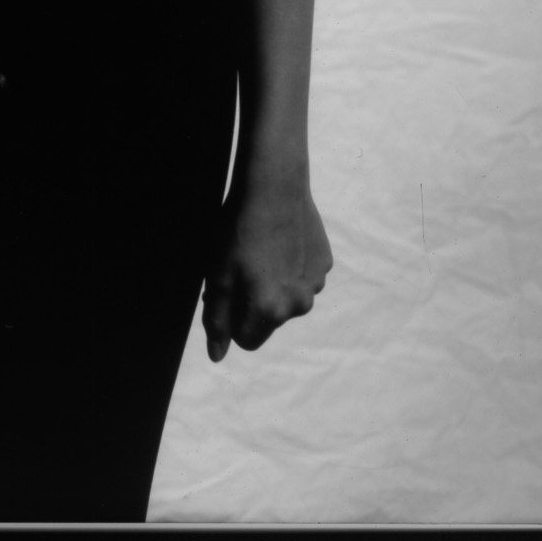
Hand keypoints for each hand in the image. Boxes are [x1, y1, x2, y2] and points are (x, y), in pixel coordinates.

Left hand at [202, 173, 330, 358]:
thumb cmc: (239, 229)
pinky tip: (282, 239)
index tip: (227, 288)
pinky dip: (292, 266)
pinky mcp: (324, 264)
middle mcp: (298, 306)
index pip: (245, 340)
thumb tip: (218, 356)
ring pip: (287, 298)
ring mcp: (315, 285)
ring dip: (274, 283)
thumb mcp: (217, 274)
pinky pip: (303, 277)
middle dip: (253, 301)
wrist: (275, 184)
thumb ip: (217, 319)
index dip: (231, 318)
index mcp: (269, 312)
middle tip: (241, 264)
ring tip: (262, 248)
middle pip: (268, 320)